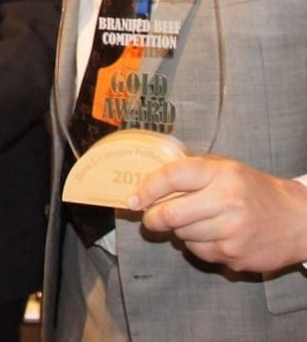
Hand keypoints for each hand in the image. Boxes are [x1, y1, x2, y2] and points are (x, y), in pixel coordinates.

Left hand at [129, 154, 306, 271]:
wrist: (297, 220)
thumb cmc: (253, 189)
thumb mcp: (225, 168)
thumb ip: (190, 170)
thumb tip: (149, 178)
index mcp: (220, 173)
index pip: (171, 177)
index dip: (147, 188)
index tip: (133, 198)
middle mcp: (225, 201)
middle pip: (171, 213)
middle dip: (152, 218)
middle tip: (149, 218)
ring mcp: (231, 232)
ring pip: (182, 235)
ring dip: (176, 231)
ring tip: (190, 221)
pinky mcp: (234, 256)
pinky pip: (198, 252)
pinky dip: (194, 244)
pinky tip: (208, 235)